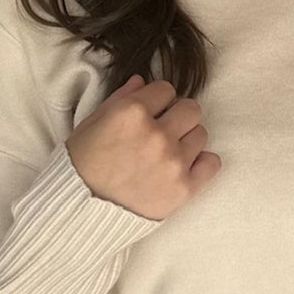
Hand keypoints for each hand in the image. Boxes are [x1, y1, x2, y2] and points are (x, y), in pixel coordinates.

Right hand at [66, 76, 220, 220]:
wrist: (81, 211)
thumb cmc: (81, 166)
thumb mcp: (91, 124)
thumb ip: (119, 99)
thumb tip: (141, 81)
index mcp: (131, 113)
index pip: (166, 89)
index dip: (157, 100)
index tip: (150, 113)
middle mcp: (156, 134)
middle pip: (191, 109)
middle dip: (178, 116)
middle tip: (163, 131)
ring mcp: (173, 162)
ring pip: (201, 134)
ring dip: (186, 140)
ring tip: (167, 154)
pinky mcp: (184, 187)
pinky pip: (212, 163)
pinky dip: (201, 164)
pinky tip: (183, 167)